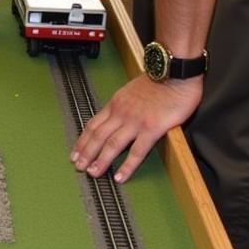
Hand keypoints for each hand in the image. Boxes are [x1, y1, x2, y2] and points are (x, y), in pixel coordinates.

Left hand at [70, 75, 202, 182]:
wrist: (173, 71)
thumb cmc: (157, 81)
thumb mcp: (130, 90)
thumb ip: (123, 105)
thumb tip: (118, 116)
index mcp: (115, 104)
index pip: (93, 125)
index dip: (83, 140)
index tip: (75, 152)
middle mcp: (121, 113)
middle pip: (97, 136)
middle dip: (86, 153)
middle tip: (78, 166)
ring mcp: (135, 121)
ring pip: (112, 144)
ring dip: (101, 160)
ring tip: (93, 173)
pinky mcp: (152, 128)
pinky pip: (137, 151)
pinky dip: (127, 166)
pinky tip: (120, 177)